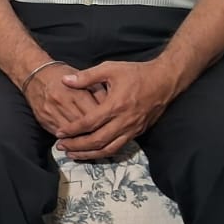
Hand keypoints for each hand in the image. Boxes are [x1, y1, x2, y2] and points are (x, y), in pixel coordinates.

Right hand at [21, 62, 103, 138]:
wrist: (35, 75)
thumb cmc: (61, 75)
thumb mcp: (83, 77)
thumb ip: (97, 90)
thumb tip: (111, 105)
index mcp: (75, 91)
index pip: (93, 112)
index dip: (105, 120)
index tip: (113, 125)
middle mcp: (62, 102)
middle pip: (83, 124)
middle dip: (95, 132)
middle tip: (107, 138)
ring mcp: (51, 112)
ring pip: (71, 133)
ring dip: (82, 140)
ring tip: (94, 145)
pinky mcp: (44, 120)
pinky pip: (59, 134)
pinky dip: (69, 139)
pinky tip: (78, 143)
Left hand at [53, 60, 180, 160]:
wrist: (164, 81)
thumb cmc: (136, 73)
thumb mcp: (110, 68)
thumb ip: (87, 76)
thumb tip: (65, 81)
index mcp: (115, 105)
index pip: (89, 123)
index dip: (72, 130)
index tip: (59, 133)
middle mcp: (124, 121)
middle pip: (96, 141)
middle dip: (77, 146)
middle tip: (61, 147)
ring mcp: (132, 129)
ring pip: (108, 149)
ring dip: (89, 154)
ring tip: (73, 154)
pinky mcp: (137, 133)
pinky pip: (118, 148)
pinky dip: (103, 153)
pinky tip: (92, 152)